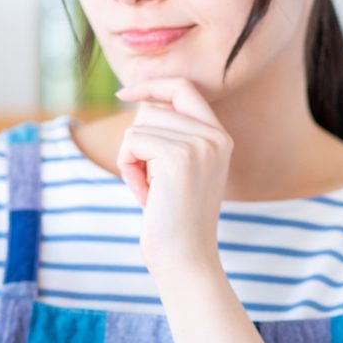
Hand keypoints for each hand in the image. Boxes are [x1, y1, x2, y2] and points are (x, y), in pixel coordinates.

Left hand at [114, 77, 233, 276]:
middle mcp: (215, 135)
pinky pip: (131, 142)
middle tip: (149, 182)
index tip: (123, 93)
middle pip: (152, 108)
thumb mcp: (176, 171)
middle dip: (137, 144)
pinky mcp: (179, 156)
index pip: (183, 88)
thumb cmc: (172, 220)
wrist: (185, 257)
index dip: (151, 85)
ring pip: (139, 125)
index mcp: (219, 137)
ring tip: (150, 190)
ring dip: (131, 159)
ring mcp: (200, 144)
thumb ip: (169, 137)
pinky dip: (127, 169)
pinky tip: (145, 195)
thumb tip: (141, 102)